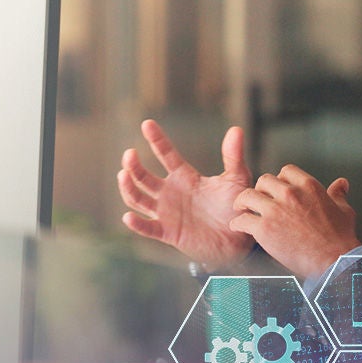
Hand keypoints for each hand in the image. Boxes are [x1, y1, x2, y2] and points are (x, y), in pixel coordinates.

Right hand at [117, 119, 254, 267]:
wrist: (238, 239)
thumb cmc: (235, 207)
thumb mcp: (236, 179)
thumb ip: (233, 156)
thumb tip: (236, 129)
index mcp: (185, 176)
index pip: (166, 154)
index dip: (157, 139)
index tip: (147, 123)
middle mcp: (171, 192)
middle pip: (143, 176)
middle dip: (133, 165)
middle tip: (130, 154)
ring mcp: (167, 213)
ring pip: (138, 199)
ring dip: (128, 188)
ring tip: (123, 175)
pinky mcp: (168, 233)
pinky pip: (148, 228)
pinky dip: (137, 224)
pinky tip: (128, 217)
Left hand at [230, 165, 361, 275]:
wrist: (333, 260)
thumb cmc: (339, 238)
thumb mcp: (343, 210)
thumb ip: (338, 194)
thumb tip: (341, 184)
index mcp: (309, 186)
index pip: (286, 171)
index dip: (279, 179)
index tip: (277, 188)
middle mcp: (290, 194)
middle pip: (264, 180)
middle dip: (260, 190)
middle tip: (258, 199)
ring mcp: (275, 210)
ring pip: (248, 195)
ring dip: (243, 203)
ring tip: (242, 208)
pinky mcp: (265, 229)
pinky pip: (242, 220)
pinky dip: (238, 224)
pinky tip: (239, 226)